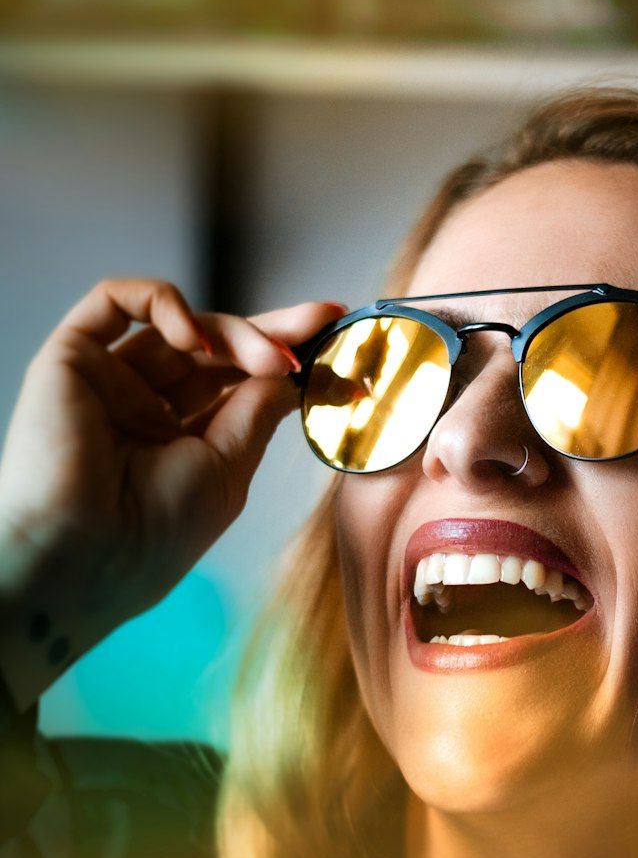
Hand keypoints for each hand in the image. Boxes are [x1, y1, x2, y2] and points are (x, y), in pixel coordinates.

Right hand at [0, 277, 344, 708]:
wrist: (82, 556)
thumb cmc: (153, 533)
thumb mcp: (228, 469)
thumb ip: (257, 412)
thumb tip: (291, 371)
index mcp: (182, 440)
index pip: (241, 385)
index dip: (290, 365)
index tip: (343, 357)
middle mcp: (145, 405)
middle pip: (218, 348)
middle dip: (276, 333)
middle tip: (324, 321)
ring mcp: (110, 379)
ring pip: (182, 324)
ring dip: (237, 332)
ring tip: (271, 360)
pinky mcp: (73, 357)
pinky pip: (115, 301)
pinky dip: (165, 304)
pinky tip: (197, 340)